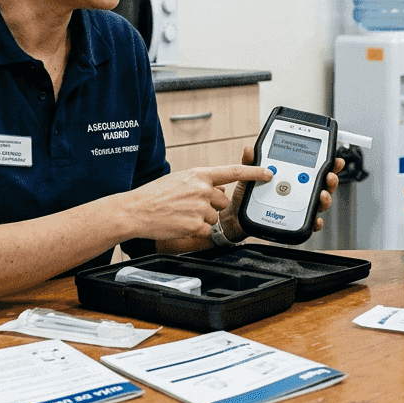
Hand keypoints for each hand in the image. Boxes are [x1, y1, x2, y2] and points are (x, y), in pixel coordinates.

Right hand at [127, 162, 271, 241]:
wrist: (135, 210)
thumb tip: (216, 190)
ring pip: (213, 217)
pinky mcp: (195, 225)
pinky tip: (180, 224)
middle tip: (188, 206)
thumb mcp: (180, 179)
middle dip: (210, 206)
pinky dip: (195, 230)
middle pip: (222, 202)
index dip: (254, 172)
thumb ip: (201, 182)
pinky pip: (205, 230)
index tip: (268, 172)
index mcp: (199, 174)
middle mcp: (202, 189)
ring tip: (180, 214)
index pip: (233, 171)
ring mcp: (199, 208)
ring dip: (201, 219)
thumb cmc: (154, 195)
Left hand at [217, 146, 344, 237]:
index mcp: (290, 177)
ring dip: (325, 200)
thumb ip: (251, 162)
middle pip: (321, 185)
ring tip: (321, 195)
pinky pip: (308, 223)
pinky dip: (314, 222)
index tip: (335, 160)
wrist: (236, 217)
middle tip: (329, 177)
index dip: (327, 164)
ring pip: (318, 204)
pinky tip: (315, 219)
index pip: (312, 169)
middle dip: (330, 180)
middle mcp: (297, 191)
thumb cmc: (247, 195)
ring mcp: (297, 207)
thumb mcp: (247, 176)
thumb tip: (250, 149)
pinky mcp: (292, 222)